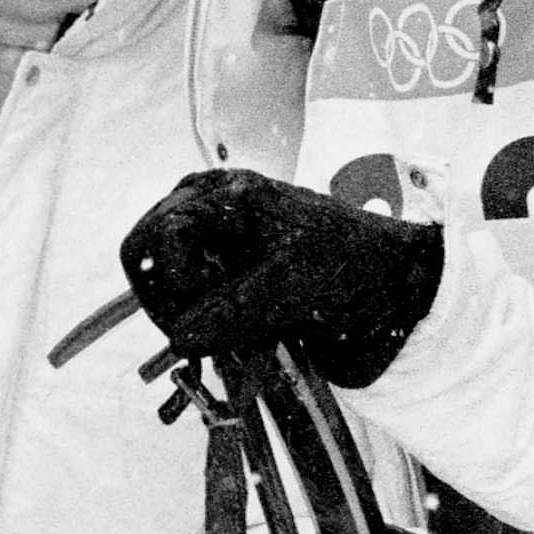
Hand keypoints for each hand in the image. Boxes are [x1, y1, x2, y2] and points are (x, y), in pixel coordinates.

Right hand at [121, 169, 444, 389]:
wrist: (388, 279)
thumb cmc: (349, 264)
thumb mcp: (293, 285)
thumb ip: (234, 310)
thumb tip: (178, 339)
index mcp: (223, 195)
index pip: (156, 241)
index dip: (174, 286)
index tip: (207, 313)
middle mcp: (204, 206)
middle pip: (144, 258)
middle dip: (171, 302)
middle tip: (209, 331)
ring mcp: (206, 235)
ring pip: (159, 283)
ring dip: (189, 316)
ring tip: (239, 329)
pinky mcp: (214, 267)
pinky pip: (180, 297)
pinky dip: (199, 321)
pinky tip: (237, 329)